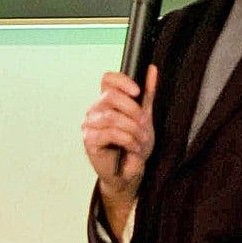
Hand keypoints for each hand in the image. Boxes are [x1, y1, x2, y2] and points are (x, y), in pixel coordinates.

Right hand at [82, 65, 157, 234]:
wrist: (130, 173)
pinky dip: (127, 140)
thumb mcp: (145, 117)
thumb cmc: (134, 146)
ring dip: (133, 129)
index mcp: (107, 101)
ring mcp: (89, 124)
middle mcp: (95, 109)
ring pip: (112, 116)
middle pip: (110, 96)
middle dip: (133, 111)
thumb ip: (147, 93)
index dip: (122, 81)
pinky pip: (110, 133)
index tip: (137, 92)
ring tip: (141, 140)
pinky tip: (133, 147)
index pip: (107, 79)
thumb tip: (152, 69)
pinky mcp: (89, 140)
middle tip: (145, 125)